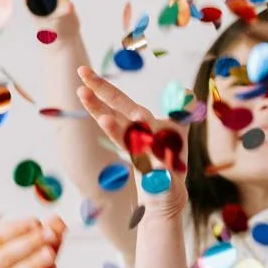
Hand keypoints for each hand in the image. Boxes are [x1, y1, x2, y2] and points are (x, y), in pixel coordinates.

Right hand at [74, 65, 187, 186]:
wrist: (167, 196)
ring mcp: (145, 159)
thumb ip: (179, 112)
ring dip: (114, 129)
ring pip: (127, 140)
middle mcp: (137, 139)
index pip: (118, 101)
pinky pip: (153, 169)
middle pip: (116, 116)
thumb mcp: (177, 133)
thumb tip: (187, 92)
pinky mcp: (156, 178)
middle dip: (98, 100)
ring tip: (102, 118)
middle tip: (80, 85)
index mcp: (140, 125)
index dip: (101, 87)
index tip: (82, 72)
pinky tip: (157, 169)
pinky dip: (154, 169)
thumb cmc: (168, 163)